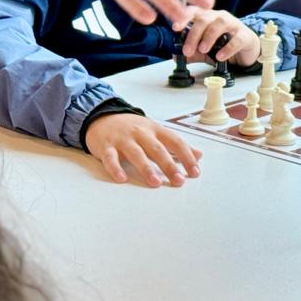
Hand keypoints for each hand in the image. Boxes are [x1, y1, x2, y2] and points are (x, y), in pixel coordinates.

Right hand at [83, 113, 202, 187]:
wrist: (101, 117)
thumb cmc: (132, 128)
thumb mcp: (155, 132)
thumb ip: (176, 145)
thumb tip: (199, 155)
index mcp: (154, 130)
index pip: (174, 141)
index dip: (186, 156)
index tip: (195, 171)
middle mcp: (140, 133)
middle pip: (156, 148)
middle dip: (169, 165)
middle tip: (179, 180)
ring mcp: (122, 139)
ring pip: (136, 153)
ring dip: (146, 168)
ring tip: (155, 183)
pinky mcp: (106, 146)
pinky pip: (110, 158)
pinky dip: (115, 168)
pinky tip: (122, 178)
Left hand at [183, 9, 260, 65]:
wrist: (247, 51)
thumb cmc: (224, 45)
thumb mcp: (205, 50)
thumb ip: (192, 52)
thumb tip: (176, 56)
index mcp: (207, 17)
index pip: (193, 11)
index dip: (184, 17)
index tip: (176, 28)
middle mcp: (219, 17)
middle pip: (204, 18)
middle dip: (193, 34)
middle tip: (187, 50)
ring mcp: (233, 24)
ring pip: (220, 23)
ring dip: (209, 37)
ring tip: (203, 49)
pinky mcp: (245, 35)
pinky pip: (237, 39)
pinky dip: (227, 48)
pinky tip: (220, 57)